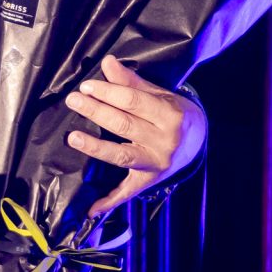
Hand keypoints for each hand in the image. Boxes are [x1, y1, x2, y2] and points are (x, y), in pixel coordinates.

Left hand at [64, 54, 207, 218]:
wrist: (198, 142)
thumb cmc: (174, 113)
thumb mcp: (159, 94)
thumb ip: (132, 82)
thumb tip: (107, 62)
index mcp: (170, 115)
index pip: (133, 101)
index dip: (108, 92)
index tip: (87, 86)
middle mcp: (165, 141)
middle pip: (124, 125)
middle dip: (96, 111)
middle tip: (74, 100)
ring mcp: (157, 163)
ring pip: (122, 155)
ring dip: (96, 147)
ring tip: (73, 137)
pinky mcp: (149, 180)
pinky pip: (127, 192)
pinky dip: (109, 201)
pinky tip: (91, 208)